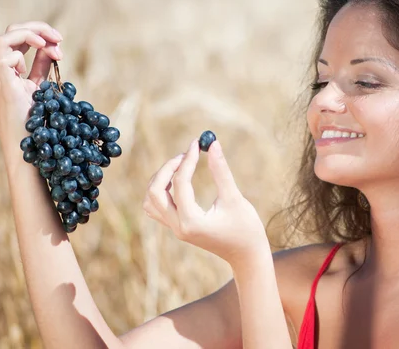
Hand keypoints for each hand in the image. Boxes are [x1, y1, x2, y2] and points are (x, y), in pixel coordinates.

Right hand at [0, 21, 62, 148]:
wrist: (30, 145)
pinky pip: (2, 54)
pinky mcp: (2, 83)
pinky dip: (22, 50)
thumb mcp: (41, 88)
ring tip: (50, 41)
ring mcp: (0, 75)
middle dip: (38, 28)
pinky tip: (39, 58)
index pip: (21, 39)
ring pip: (3, 39)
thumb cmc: (35, 121)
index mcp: (13, 69)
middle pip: (12, 32)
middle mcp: (3, 69)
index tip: (60, 45)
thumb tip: (53, 49)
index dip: (41, 35)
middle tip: (59, 38)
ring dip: (30, 33)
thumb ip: (43, 67)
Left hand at [143, 139, 269, 266]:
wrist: (247, 255)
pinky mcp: (178, 228)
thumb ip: (221, 171)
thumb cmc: (246, 228)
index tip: (197, 143)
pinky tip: (177, 182)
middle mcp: (178, 226)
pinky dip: (160, 191)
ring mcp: (175, 229)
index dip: (188, 160)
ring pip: (151, 200)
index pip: (180, 184)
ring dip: (160, 179)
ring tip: (181, 166)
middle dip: (168, 168)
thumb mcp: (234, 198)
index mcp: (191, 221)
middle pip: (155, 191)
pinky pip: (156, 207)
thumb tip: (212, 144)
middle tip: (187, 154)